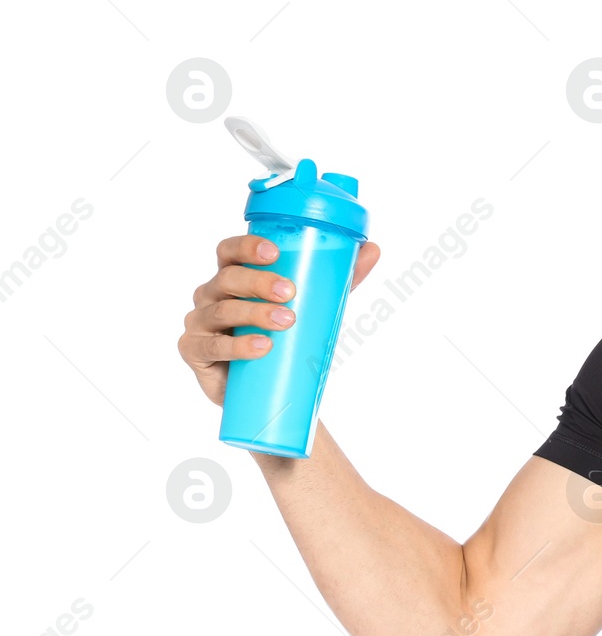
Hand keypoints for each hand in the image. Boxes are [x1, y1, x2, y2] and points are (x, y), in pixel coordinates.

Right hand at [178, 234, 380, 406]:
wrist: (268, 388)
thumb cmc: (285, 335)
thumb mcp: (314, 303)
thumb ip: (340, 278)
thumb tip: (373, 248)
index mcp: (233, 276)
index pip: (229, 251)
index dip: (246, 247)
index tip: (274, 252)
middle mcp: (210, 294)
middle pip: (227, 278)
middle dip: (258, 282)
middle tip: (290, 292)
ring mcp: (199, 322)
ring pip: (221, 310)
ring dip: (254, 314)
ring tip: (286, 321)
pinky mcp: (194, 352)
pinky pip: (211, 347)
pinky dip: (238, 347)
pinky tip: (261, 347)